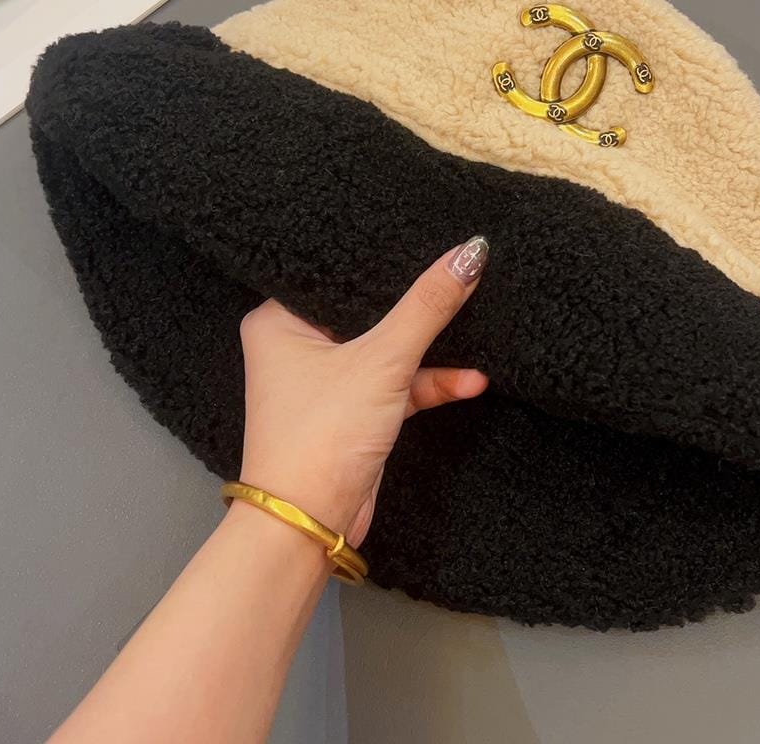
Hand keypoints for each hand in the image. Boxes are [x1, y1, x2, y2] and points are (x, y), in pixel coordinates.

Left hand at [235, 236, 489, 545]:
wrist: (310, 526)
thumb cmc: (322, 435)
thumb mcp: (383, 360)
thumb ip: (428, 306)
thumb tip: (471, 251)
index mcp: (280, 320)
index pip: (338, 272)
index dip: (384, 256)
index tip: (429, 235)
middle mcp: (297, 345)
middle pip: (368, 309)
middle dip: (414, 303)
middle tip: (460, 271)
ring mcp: (327, 380)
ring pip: (387, 348)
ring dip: (431, 350)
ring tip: (479, 328)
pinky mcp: (353, 411)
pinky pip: (396, 383)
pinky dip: (429, 383)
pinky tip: (469, 381)